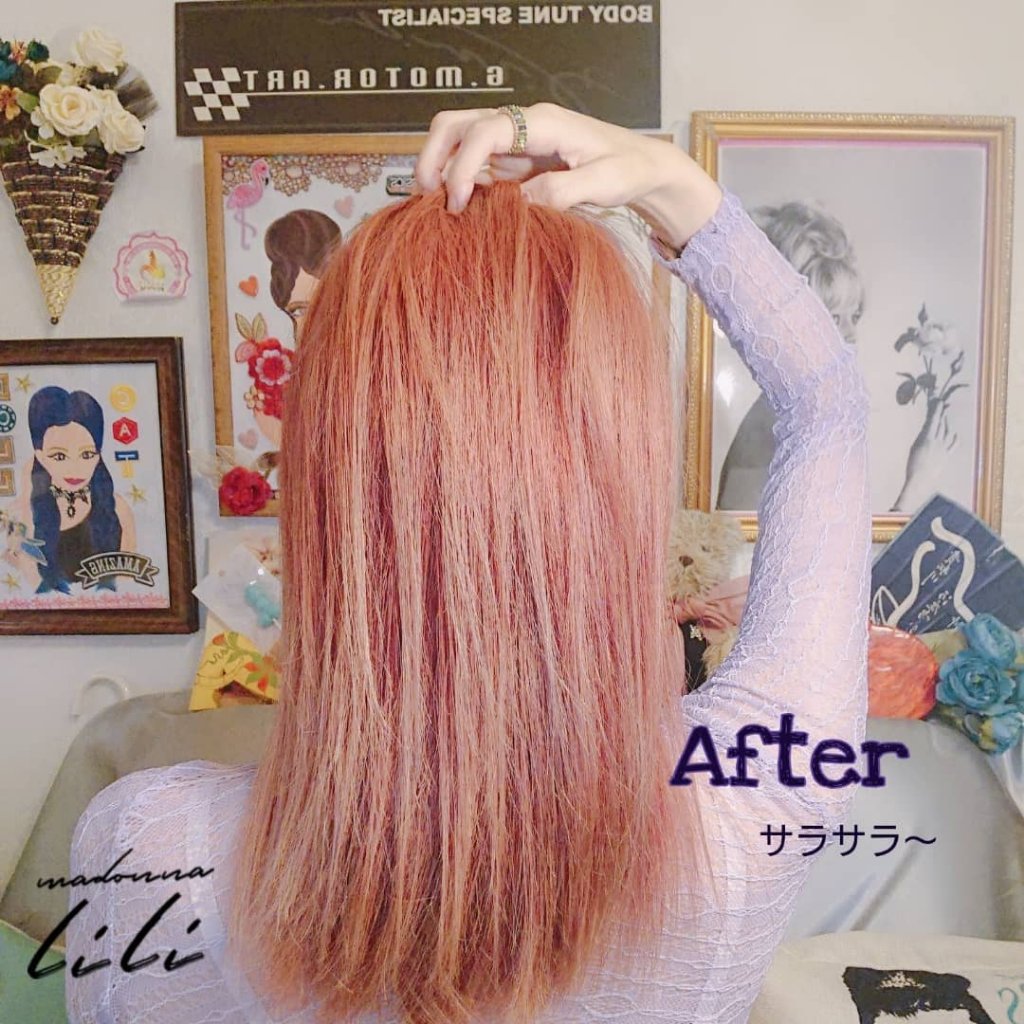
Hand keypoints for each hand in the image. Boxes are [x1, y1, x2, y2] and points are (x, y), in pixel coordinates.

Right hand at [413, 101, 722, 249]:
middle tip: (429, 199)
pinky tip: (464, 209)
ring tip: (441, 208)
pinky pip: (476, 162)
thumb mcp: (604, 183)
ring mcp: (517, 139)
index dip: (462, 165)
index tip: (458, 202)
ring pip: (459, 140)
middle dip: (433, 157)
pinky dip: (461, 182)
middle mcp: (523, 123)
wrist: (643, 166)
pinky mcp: (516, 158)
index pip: (483, 131)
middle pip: (456, 124)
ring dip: (441, 169)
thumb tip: (521, 203)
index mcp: (542, 122)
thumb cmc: (628, 169)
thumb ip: (563, 191)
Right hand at [891, 394, 956, 512]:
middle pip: (941, 424)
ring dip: (947, 424)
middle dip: (942, 414)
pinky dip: (954, 437)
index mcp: (926, 439)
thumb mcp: (914, 448)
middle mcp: (937, 442)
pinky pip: (954, 443)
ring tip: (945, 418)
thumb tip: (927, 429)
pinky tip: (953, 433)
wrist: (920, 479)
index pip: (933, 421)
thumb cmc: (912, 465)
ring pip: (948, 432)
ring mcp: (944, 448)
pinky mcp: (947, 455)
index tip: (939, 402)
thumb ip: (921, 437)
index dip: (937, 411)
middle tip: (942, 406)